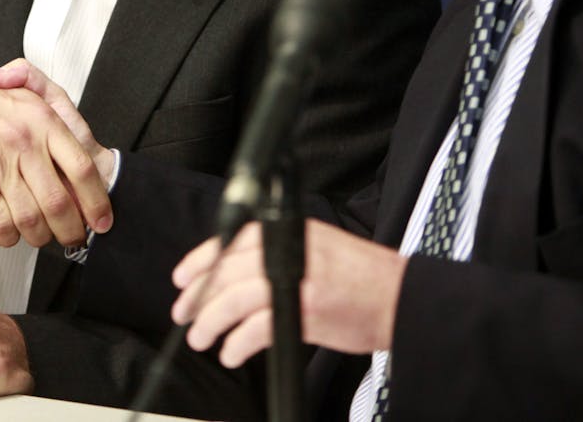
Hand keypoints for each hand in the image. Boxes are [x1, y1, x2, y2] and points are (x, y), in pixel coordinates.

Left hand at [170, 220, 406, 367]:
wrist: (399, 297)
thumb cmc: (360, 278)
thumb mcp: (315, 247)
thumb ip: (277, 252)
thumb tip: (233, 274)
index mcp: (289, 230)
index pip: (231, 240)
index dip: (200, 261)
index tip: (183, 279)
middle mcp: (289, 248)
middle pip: (227, 271)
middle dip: (199, 296)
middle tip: (185, 314)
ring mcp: (296, 279)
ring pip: (235, 298)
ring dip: (212, 321)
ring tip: (203, 337)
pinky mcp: (305, 310)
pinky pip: (256, 328)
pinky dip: (238, 342)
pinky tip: (232, 352)